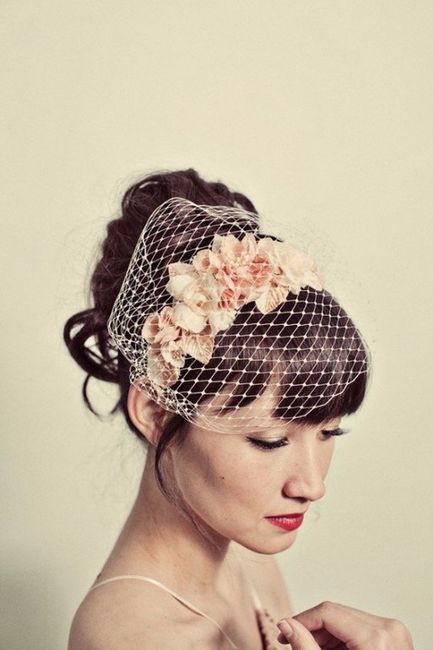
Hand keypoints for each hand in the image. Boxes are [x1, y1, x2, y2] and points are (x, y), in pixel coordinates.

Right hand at [276, 601, 412, 648]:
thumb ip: (306, 647)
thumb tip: (285, 624)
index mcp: (375, 638)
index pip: (327, 612)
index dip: (301, 620)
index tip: (285, 633)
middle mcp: (388, 628)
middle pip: (337, 614)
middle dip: (313, 629)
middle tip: (293, 643)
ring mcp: (394, 631)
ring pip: (346, 620)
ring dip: (326, 635)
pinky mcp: (393, 635)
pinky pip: (358, 628)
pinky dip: (342, 640)